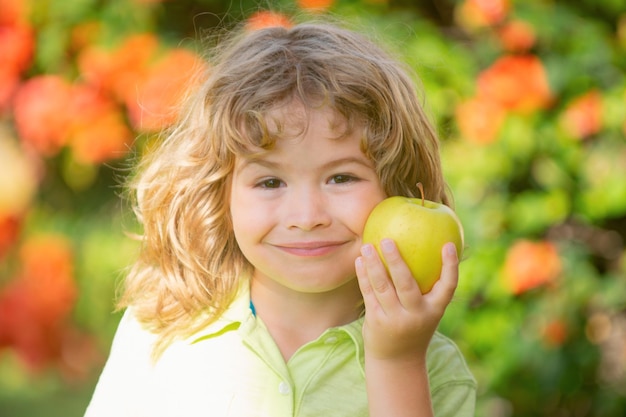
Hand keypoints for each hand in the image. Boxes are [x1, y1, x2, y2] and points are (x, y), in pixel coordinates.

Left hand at [355, 239, 458, 360]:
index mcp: (435, 310)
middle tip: (388, 240)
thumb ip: (428, 287)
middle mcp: (417, 315)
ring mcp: (395, 320)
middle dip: (397, 261)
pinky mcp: (377, 321)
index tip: (448, 245)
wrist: (397, 361)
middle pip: (407, 284)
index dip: (451, 266)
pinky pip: (369, 294)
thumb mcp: (428, 311)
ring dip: (373, 265)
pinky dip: (364, 276)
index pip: (448, 286)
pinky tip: (359, 261)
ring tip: (367, 246)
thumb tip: (428, 247)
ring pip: (382, 287)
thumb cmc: (415, 325)